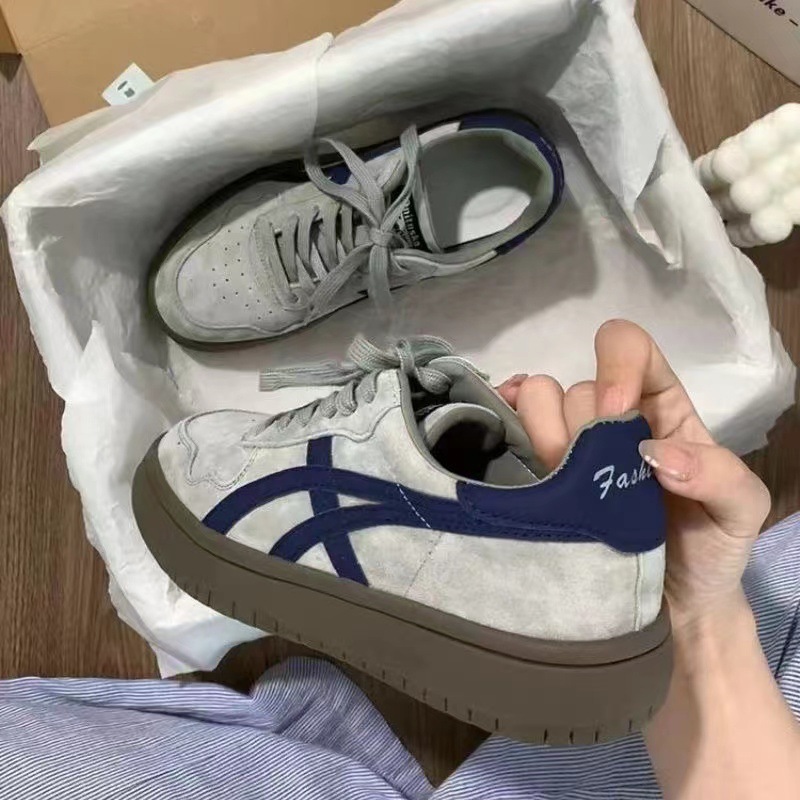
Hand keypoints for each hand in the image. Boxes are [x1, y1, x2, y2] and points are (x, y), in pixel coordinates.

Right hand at [497, 319, 770, 633]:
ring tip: (566, 481)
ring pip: (541, 403)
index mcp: (661, 408)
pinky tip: (517, 442)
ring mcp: (574, 445)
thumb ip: (719, 475)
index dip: (617, 368)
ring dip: (548, 438)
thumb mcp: (741, 510)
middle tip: (597, 479)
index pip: (631, 350)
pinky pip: (513, 422)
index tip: (615, 415)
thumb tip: (653, 454)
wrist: (672, 602)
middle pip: (579, 387)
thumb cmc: (711, 547)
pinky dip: (508, 416)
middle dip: (583, 428)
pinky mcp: (544, 473)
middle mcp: (613, 417)